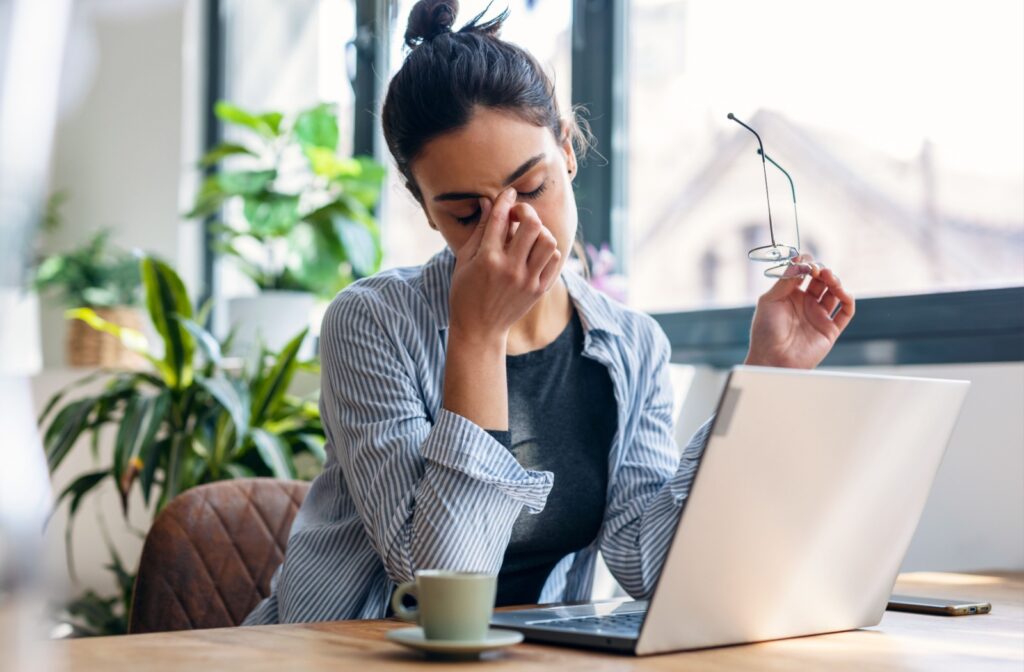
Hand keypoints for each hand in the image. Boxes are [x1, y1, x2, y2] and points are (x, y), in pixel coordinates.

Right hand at [448, 187, 561, 342]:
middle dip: (526, 211)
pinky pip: (555, 259)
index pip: (501, 217)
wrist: (479, 329)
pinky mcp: (539, 290)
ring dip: (539, 231)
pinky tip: (535, 250)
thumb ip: (478, 230)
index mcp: (487, 259)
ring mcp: (527, 280)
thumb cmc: (465, 292)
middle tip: (518, 215)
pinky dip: (548, 249)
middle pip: (532, 224)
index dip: (506, 199)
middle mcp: (510, 268)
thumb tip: (487, 201)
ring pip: (548, 241)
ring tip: (528, 234)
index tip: (509, 192)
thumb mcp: (464, 260)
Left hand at [744, 255, 854, 368]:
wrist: (772, 359)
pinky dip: (848, 300)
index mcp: (790, 295)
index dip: (807, 264)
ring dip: (835, 282)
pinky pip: (846, 312)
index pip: (804, 273)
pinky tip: (842, 293)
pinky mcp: (830, 329)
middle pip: (822, 280)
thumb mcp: (770, 300)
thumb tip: (798, 260)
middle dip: (823, 271)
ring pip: (835, 293)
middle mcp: (806, 304)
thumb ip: (785, 280)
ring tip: (829, 277)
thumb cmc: (765, 332)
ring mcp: (818, 316)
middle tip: (818, 270)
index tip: (806, 261)